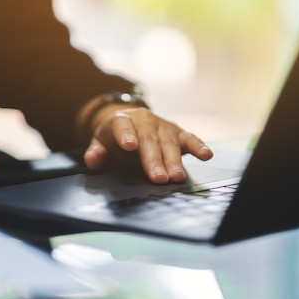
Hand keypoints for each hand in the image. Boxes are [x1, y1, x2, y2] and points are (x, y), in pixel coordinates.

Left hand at [82, 105, 212, 183]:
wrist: (129, 122)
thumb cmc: (114, 138)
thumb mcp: (100, 143)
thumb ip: (95, 152)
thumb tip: (92, 160)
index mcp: (122, 120)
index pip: (122, 126)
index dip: (126, 135)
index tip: (129, 145)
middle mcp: (144, 120)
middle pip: (149, 140)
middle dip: (154, 159)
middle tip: (158, 178)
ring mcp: (162, 125)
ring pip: (169, 142)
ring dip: (174, 160)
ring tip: (176, 177)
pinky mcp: (177, 132)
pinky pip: (189, 138)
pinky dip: (198, 146)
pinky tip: (206, 155)